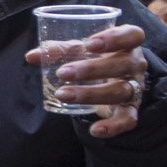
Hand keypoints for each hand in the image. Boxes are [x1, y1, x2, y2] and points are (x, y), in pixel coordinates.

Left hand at [25, 23, 148, 138]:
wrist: (111, 80)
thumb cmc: (94, 58)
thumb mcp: (79, 50)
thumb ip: (58, 51)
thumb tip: (31, 56)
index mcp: (127, 43)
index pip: (133, 35)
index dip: (114, 38)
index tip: (89, 44)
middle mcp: (135, 64)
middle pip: (122, 64)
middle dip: (92, 69)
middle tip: (63, 73)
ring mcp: (135, 87)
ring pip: (120, 91)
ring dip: (91, 94)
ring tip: (62, 95)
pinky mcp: (131, 109)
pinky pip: (128, 119)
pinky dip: (114, 126)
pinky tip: (96, 131)